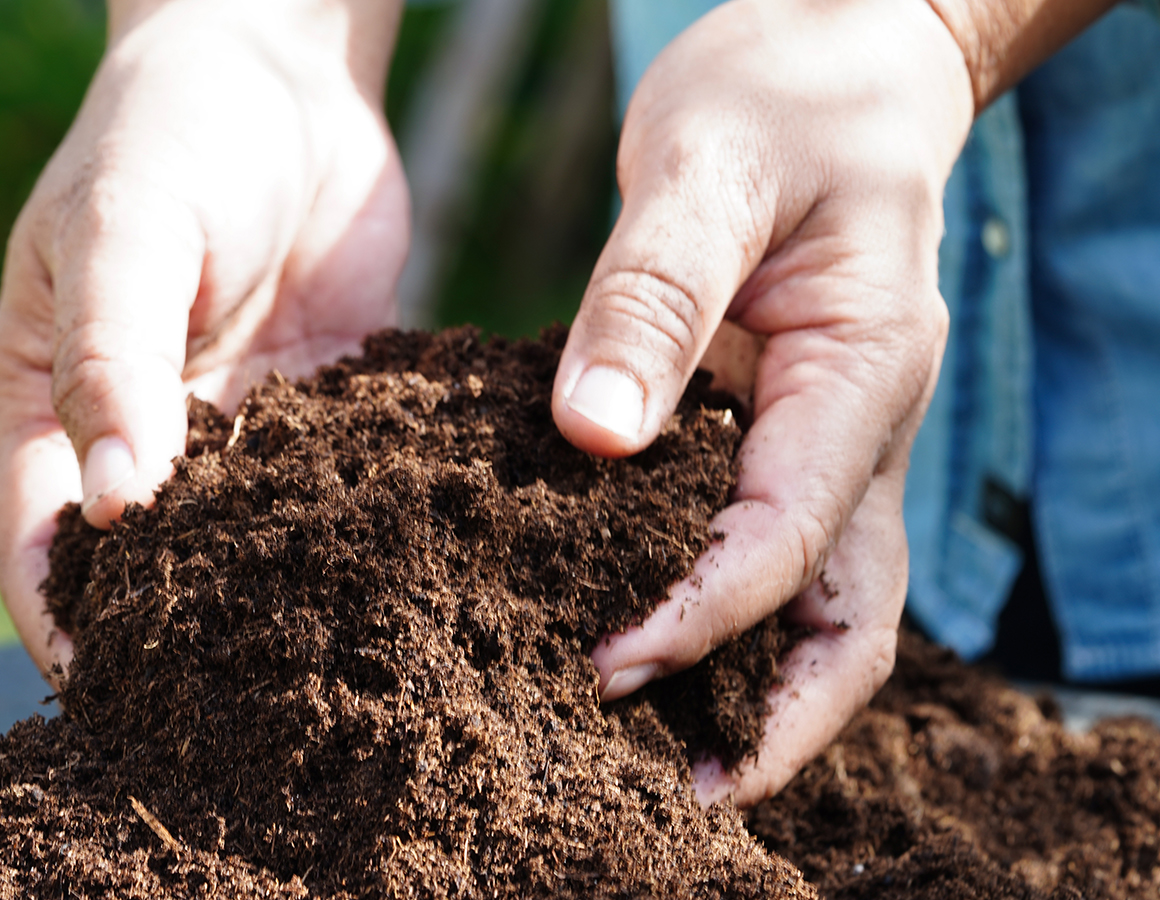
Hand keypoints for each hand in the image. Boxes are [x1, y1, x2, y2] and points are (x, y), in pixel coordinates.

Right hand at [0, 0, 407, 680]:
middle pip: (148, 562)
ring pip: (250, 540)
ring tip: (334, 679)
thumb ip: (114, 361)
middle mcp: (143, 430)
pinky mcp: (327, 407)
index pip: (41, 539)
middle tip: (231, 724)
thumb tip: (117, 514)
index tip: (103, 701)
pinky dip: (365, 528)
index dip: (63, 622)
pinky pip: (339, 483)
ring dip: (282, 601)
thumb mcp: (121, 232)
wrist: (277, 69)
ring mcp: (237, 425)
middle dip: (179, 638)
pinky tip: (417, 575)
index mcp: (50, 401)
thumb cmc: (163, 133)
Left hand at [550, 0, 973, 805]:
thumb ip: (654, 294)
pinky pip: (764, 541)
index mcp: (858, 370)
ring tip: (664, 753)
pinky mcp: (778, 429)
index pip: (794, 535)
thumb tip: (589, 438)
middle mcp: (857, 426)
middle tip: (682, 787)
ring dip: (758, 683)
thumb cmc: (781, 94)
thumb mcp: (708, 166)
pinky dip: (717, 608)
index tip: (608, 665)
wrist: (834, 65)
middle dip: (779, 713)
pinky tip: (637, 633)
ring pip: (822, 598)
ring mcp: (826, 436)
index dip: (704, 616)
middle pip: (851, 614)